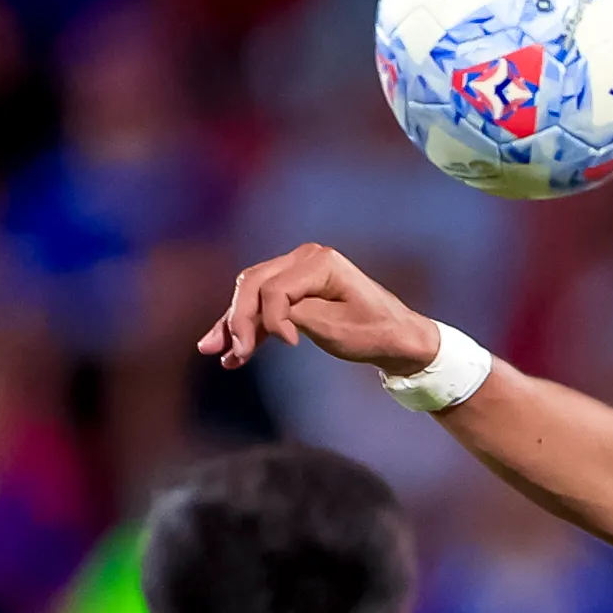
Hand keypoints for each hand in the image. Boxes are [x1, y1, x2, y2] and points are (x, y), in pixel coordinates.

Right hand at [202, 244, 444, 372]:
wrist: (397, 338)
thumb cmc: (374, 332)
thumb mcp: (334, 328)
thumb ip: (294, 316)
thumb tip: (261, 318)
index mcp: (320, 262)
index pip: (274, 288)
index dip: (270, 320)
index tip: (290, 346)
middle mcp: (305, 258)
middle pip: (253, 284)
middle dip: (238, 320)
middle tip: (233, 355)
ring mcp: (298, 271)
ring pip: (251, 294)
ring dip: (233, 324)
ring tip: (214, 352)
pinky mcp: (295, 289)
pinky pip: (262, 304)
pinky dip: (248, 327)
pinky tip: (230, 353)